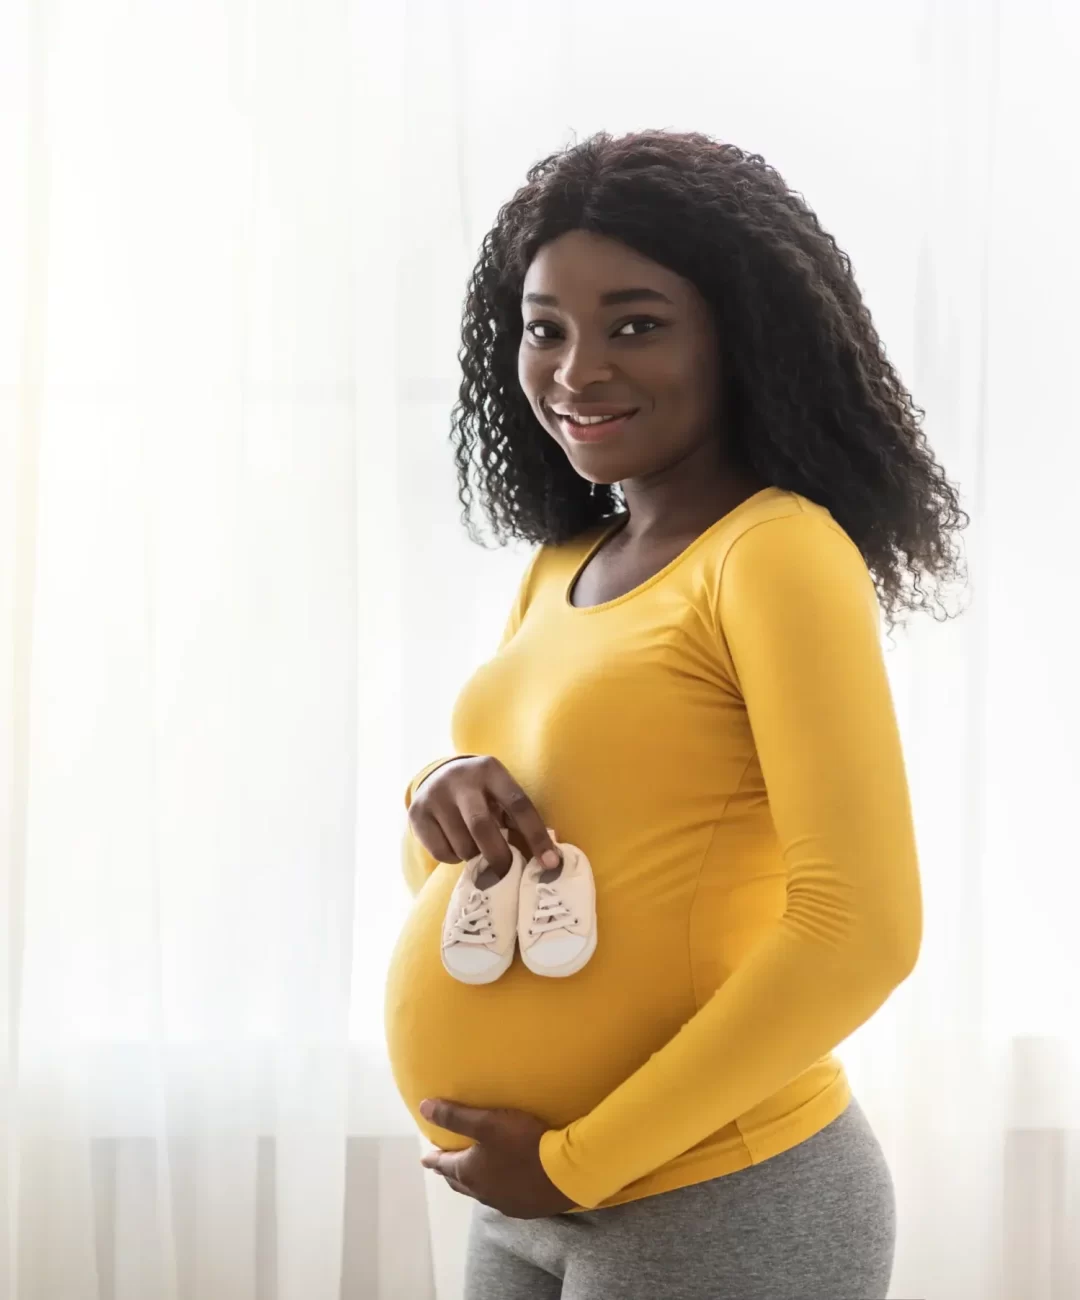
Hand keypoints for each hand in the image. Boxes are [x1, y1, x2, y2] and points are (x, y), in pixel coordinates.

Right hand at [408, 756, 561, 874]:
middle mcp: (461, 779)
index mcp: (491, 771)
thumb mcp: (499, 793)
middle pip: (482, 826)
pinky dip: (453, 858)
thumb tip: (547, 858)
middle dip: (498, 855)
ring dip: (474, 857)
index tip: (550, 864)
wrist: (437, 776)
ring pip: (461, 844)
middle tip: (506, 871)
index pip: (519, 804)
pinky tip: (455, 844)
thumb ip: (516, 818)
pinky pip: (441, 852)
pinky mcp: (417, 813)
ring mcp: (435, 795)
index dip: (537, 836)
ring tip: (476, 848)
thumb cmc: (481, 793)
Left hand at [419, 1099, 575, 1218]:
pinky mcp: (524, 1208)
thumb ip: (455, 1115)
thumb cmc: (523, 1143)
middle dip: (449, 1173)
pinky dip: (493, 1189)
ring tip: (471, 1174)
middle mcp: (483, 1192)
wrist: (564, 1173)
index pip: (445, 1165)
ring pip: (480, 1192)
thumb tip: (423, 1107)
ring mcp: (504, 1203)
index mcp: (470, 1173)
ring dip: (471, 1183)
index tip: (425, 1159)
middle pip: (459, 1182)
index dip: (434, 1160)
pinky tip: (503, 1184)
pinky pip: (500, 1198)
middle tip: (443, 1166)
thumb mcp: (487, 1122)